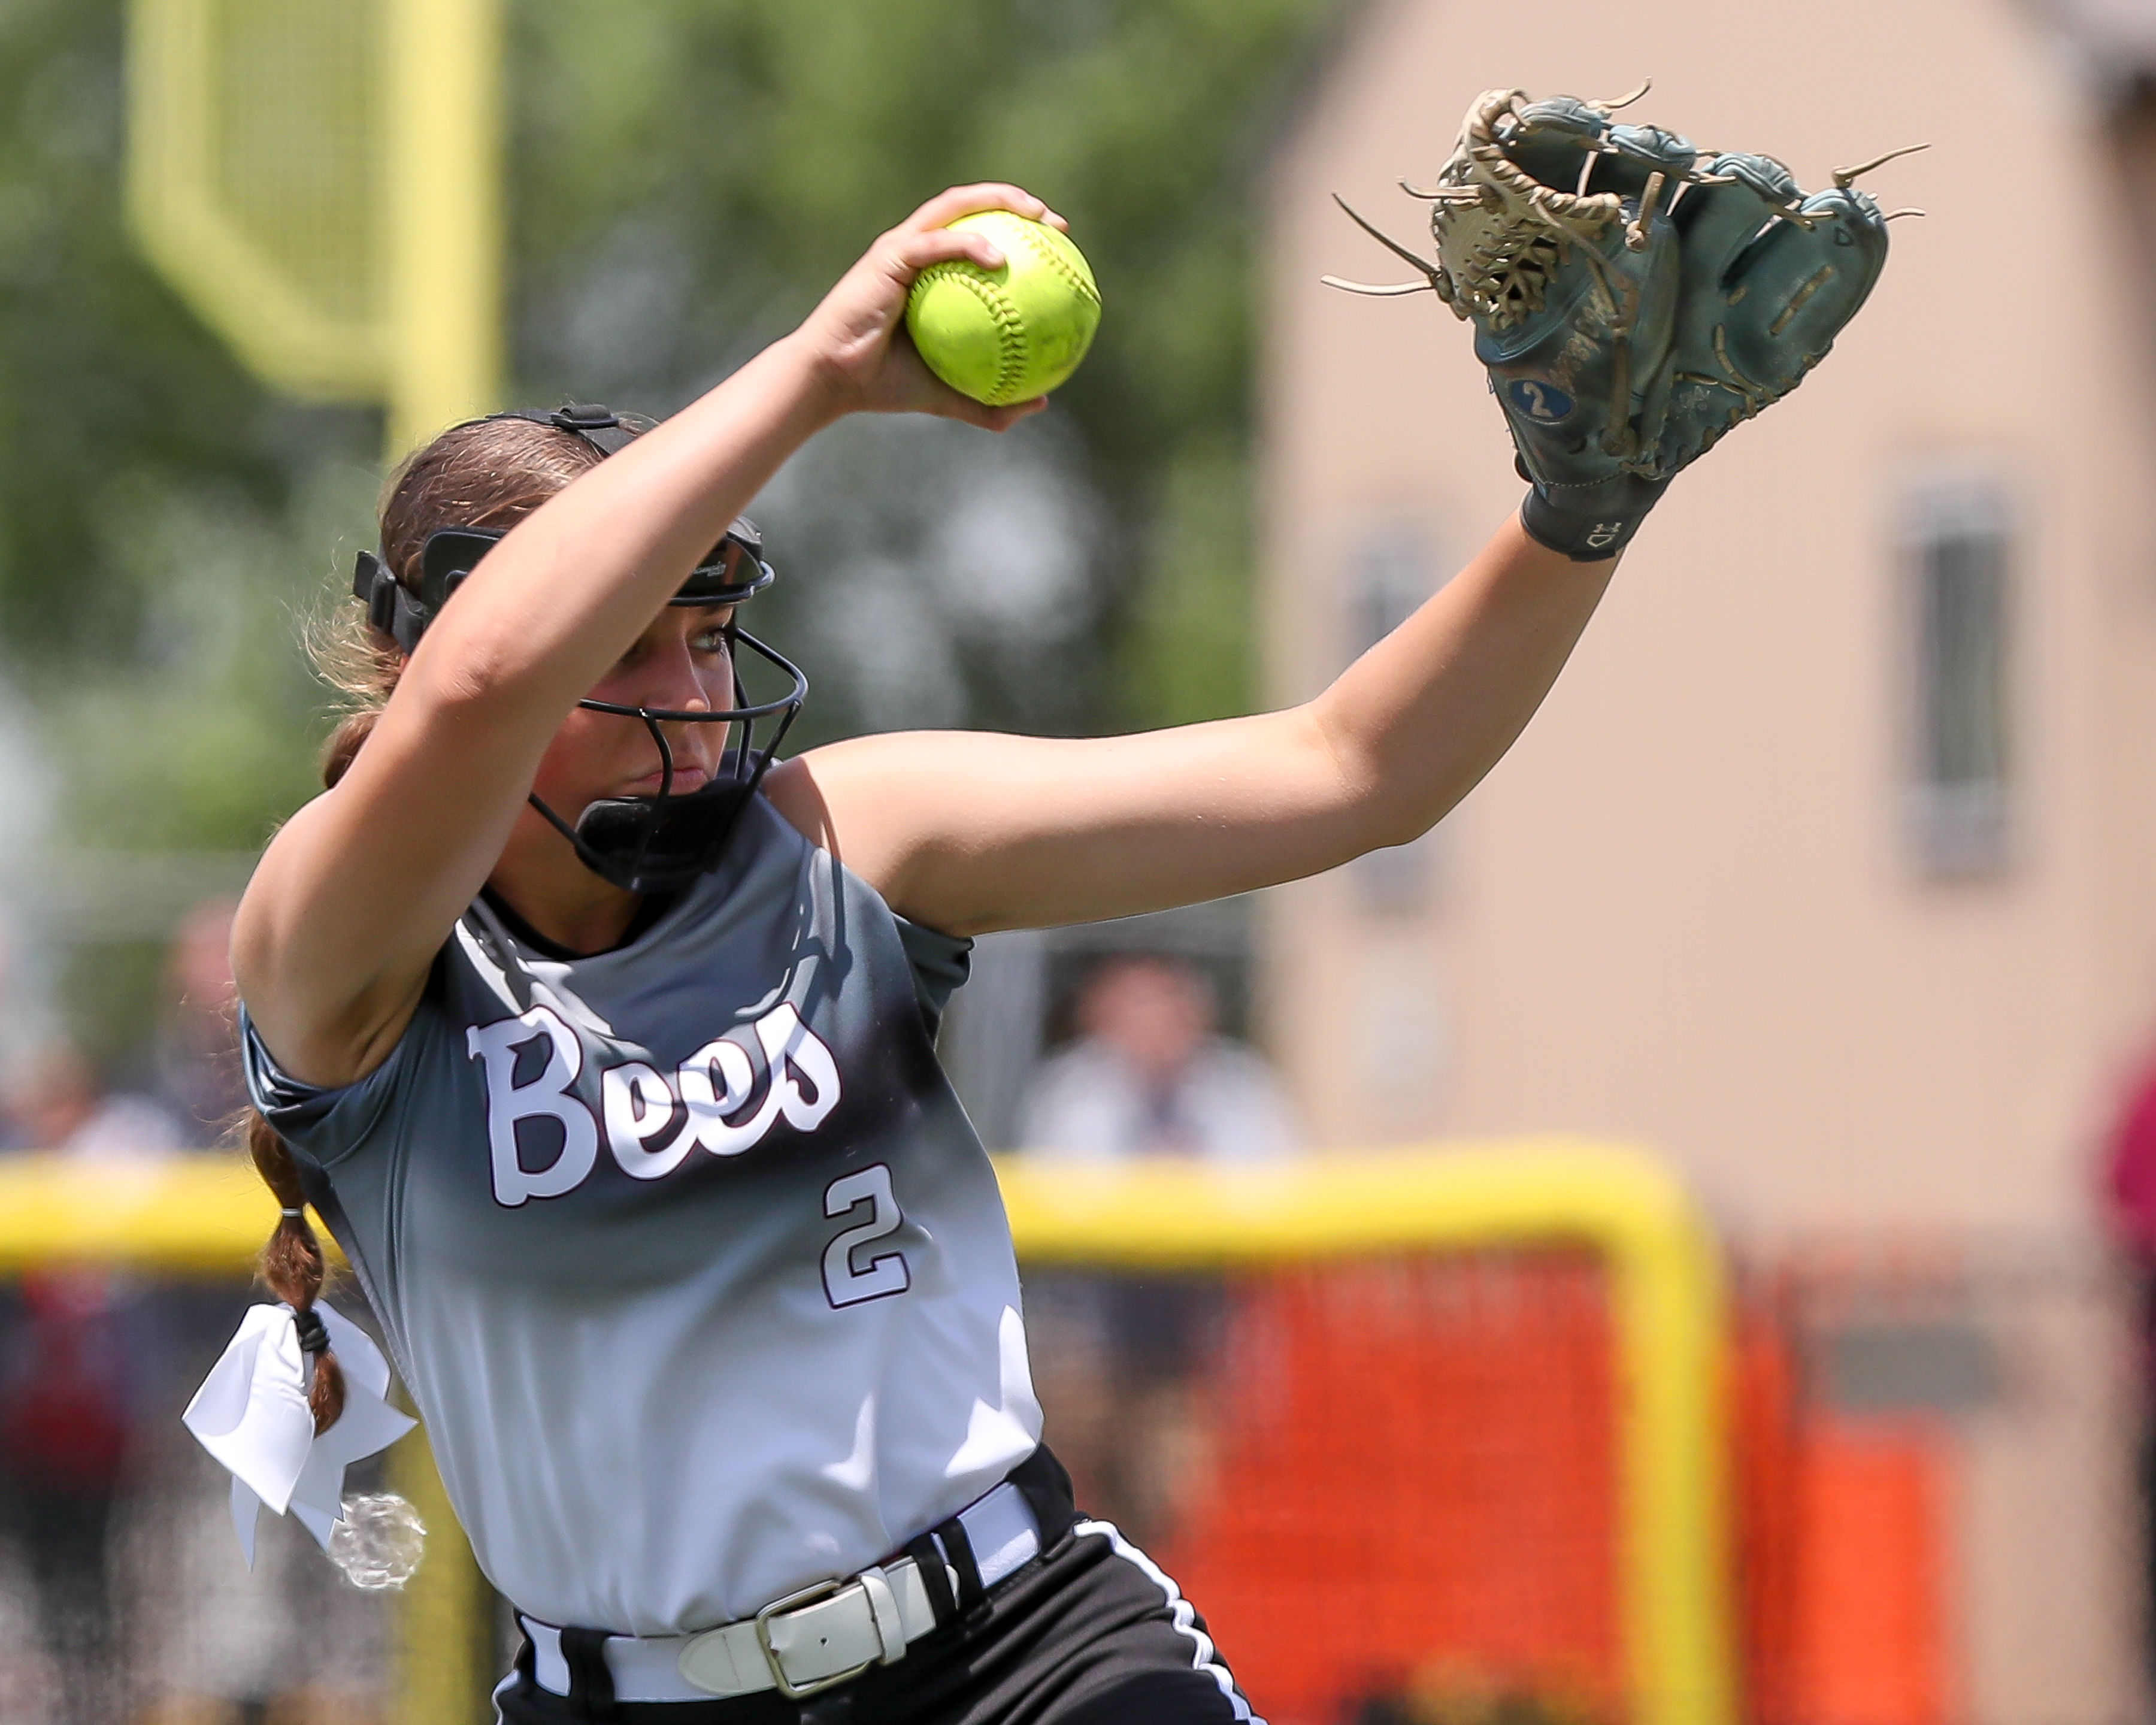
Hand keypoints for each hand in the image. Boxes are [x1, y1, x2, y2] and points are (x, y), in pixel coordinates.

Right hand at [793, 184, 1066, 429]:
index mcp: (927, 271)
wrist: (832, 380)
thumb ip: (990, 401)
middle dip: (1015, 202)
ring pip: (953, 206)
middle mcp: (915, 249)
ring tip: (1037, 217)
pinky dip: (968, 244)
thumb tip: (1042, 405)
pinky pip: (936, 242)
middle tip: (1054, 224)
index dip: (1016, 230)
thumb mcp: (946, 396)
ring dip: (998, 201)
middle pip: (968, 206)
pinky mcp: (888, 254)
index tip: (1055, 247)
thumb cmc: (882, 385)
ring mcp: (900, 247)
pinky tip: (999, 258)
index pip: (974, 234)